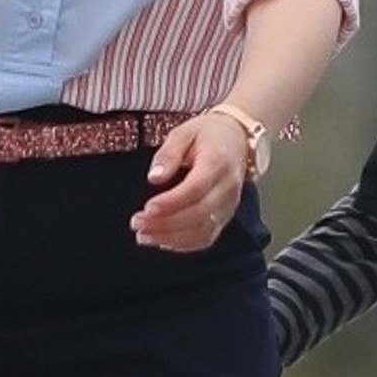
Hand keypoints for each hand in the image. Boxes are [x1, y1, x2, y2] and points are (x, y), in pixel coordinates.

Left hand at [131, 110, 249, 252]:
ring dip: (171, 237)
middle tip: (137, 224)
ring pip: (203, 231)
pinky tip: (161, 241)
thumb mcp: (184, 132)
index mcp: (217, 163)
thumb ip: (167, 154)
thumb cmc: (208, 134)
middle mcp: (227, 188)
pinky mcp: (225, 216)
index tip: (147, 208)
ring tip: (143, 236)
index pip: (196, 188)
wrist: (238, 139)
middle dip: (165, 223)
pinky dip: (183, 244)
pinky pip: (207, 237)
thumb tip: (153, 177)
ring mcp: (228, 205)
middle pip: (199, 214)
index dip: (171, 202)